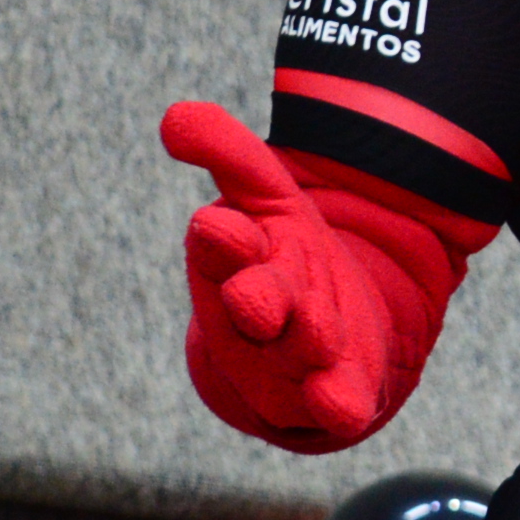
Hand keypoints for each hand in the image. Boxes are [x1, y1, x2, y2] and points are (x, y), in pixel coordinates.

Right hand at [160, 101, 439, 451]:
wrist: (318, 328)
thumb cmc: (278, 255)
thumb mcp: (265, 192)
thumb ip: (227, 153)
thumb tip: (175, 116)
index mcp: (234, 266)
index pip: (221, 252)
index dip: (222, 242)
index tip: (219, 225)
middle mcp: (258, 318)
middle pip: (254, 308)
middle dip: (256, 300)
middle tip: (256, 296)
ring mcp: (294, 358)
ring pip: (293, 355)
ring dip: (302, 346)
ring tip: (315, 335)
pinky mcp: (337, 387)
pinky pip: (335, 402)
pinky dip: (336, 403)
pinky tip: (343, 403)